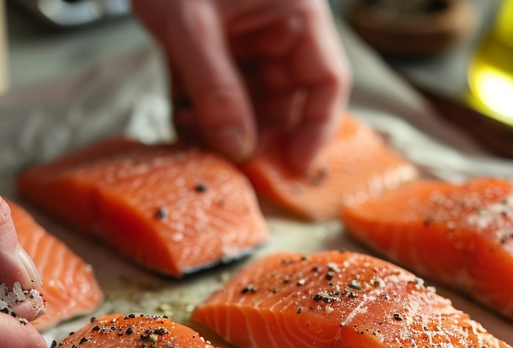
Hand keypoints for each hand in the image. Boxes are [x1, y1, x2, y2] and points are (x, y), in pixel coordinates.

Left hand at [133, 0, 350, 171]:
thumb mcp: (192, 25)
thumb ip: (215, 88)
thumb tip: (237, 147)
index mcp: (296, 15)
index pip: (327, 81)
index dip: (317, 129)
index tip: (295, 167)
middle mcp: (278, 33)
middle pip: (289, 102)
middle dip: (263, 136)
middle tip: (238, 163)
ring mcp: (247, 44)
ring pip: (253, 105)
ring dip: (229, 130)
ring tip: (200, 138)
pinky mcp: (216, 53)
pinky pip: (221, 97)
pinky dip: (204, 116)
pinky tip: (185, 122)